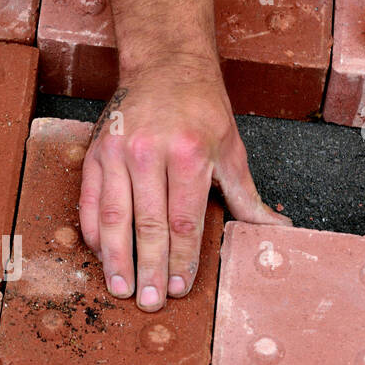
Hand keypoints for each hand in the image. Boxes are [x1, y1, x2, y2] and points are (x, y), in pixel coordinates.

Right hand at [79, 63, 289, 310]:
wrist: (164, 63)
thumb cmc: (201, 107)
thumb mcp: (230, 147)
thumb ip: (245, 196)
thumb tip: (275, 230)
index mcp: (189, 154)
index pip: (183, 221)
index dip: (181, 259)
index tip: (180, 288)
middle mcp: (149, 153)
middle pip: (147, 225)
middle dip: (149, 268)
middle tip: (150, 301)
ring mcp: (117, 152)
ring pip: (113, 217)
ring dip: (116, 259)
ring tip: (121, 289)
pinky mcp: (95, 152)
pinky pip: (89, 200)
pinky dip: (93, 231)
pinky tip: (101, 255)